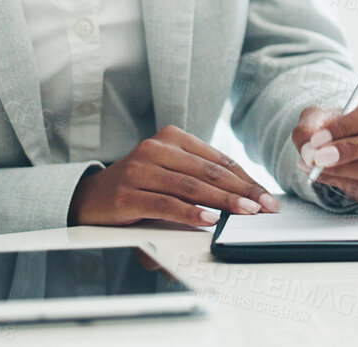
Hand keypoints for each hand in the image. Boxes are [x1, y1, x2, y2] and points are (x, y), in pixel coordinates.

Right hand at [68, 124, 281, 227]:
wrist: (91, 196)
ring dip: (223, 202)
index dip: (246, 179)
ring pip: (190, 186)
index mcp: (172, 137)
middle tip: (264, 206)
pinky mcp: (127, 194)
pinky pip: (165, 204)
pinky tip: (208, 221)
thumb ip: (201, 178)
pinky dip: (190, 213)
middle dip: (242, 191)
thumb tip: (244, 198)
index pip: (218, 159)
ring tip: (245, 213)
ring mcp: (139, 169)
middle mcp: (155, 148)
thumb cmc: (139, 185)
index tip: (267, 196)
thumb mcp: (171, 173)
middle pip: (209, 171)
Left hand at [292, 89, 357, 206]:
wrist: (355, 146)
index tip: (320, 137)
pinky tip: (330, 176)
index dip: (348, 125)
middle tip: (320, 157)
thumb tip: (310, 149)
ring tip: (318, 168)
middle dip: (350, 150)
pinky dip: (348, 185)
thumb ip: (313, 126)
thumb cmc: (347, 126)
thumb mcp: (325, 116)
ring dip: (346, 170)